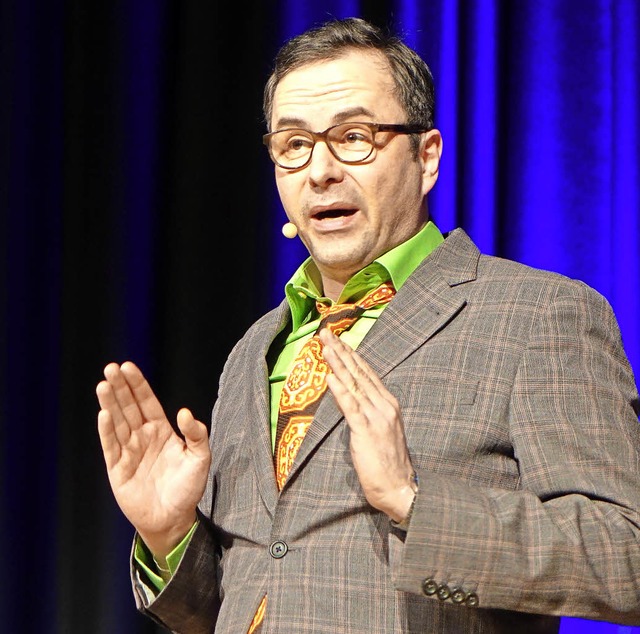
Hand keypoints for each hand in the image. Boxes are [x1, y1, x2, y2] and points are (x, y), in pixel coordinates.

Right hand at [96, 361, 210, 556]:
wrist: (173, 519)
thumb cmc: (188, 488)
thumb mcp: (200, 458)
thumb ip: (197, 435)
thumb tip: (185, 412)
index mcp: (160, 430)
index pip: (146, 402)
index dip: (137, 385)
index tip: (128, 367)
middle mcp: (142, 437)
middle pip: (128, 407)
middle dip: (119, 387)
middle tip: (110, 368)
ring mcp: (128, 451)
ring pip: (117, 422)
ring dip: (110, 404)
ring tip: (103, 384)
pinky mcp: (117, 469)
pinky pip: (111, 446)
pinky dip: (107, 431)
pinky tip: (104, 414)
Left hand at [319, 329, 415, 521]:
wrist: (401, 488)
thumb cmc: (389, 463)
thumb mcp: (382, 430)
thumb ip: (369, 412)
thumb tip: (352, 398)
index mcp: (388, 403)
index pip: (366, 373)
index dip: (350, 355)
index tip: (337, 340)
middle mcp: (384, 405)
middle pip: (359, 373)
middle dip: (340, 351)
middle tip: (325, 333)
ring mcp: (376, 417)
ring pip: (353, 385)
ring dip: (337, 364)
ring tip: (325, 347)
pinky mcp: (367, 431)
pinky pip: (351, 407)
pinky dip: (340, 391)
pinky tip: (330, 377)